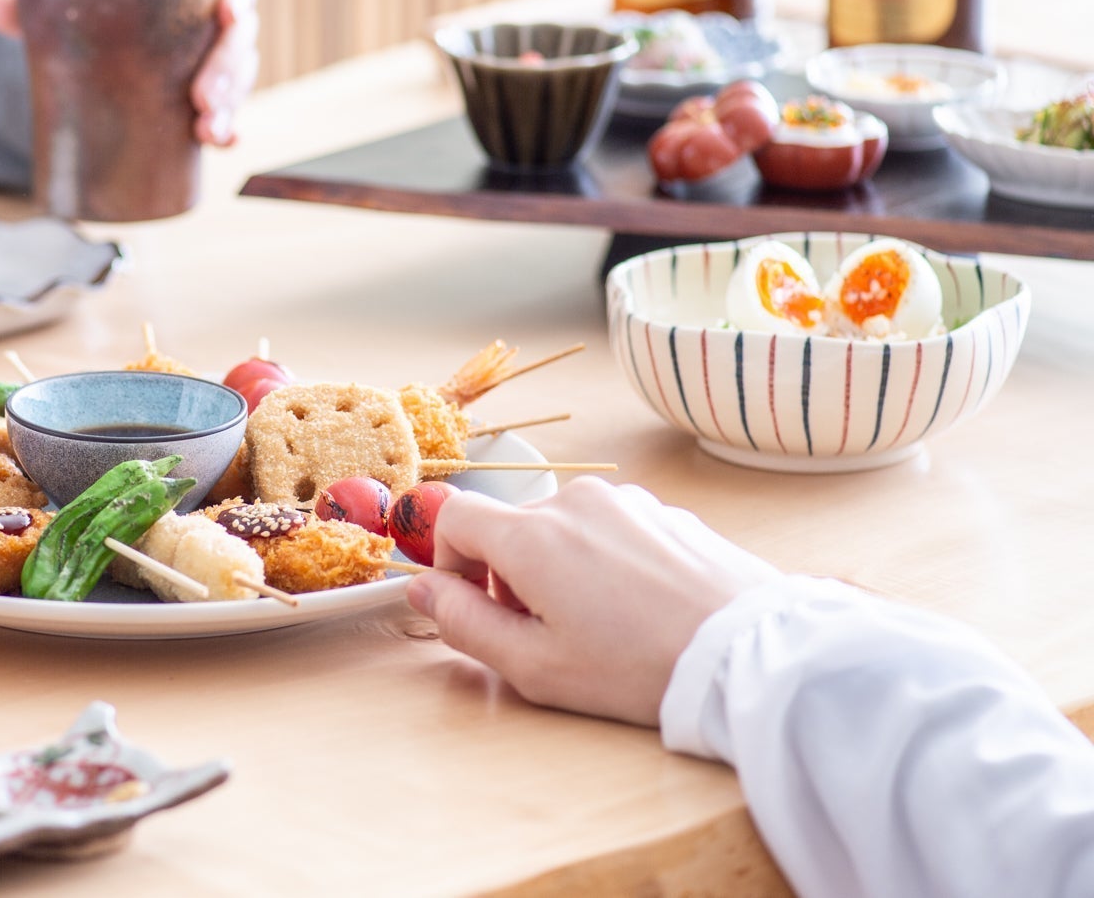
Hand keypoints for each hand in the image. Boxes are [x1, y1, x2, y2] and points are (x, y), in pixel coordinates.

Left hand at [0, 0, 259, 146]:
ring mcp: (212, 57)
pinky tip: (225, 145)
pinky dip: (229, 129)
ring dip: (231, 106)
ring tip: (209, 132)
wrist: (93, 36)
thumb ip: (36, 3)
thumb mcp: (69, 1)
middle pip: (239, 37)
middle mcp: (212, 15)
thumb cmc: (95, 3)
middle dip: (230, 70)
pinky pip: (226, 110)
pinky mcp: (204, 93)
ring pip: (238, 77)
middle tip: (205, 99)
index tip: (231, 12)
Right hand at [406, 478, 779, 726]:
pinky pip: (611, 531)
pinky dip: (605, 564)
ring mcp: (626, 502)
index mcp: (532, 535)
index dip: (448, 561)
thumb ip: (462, 623)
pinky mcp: (666, 513)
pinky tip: (639, 613)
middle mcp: (574, 502)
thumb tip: (421, 589)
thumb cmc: (640, 669)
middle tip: (544, 636)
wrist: (750, 656)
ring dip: (559, 569)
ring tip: (599, 628)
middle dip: (509, 576)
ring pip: (563, 529)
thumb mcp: (534, 667)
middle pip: (511, 527)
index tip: (473, 604)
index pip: (455, 515)